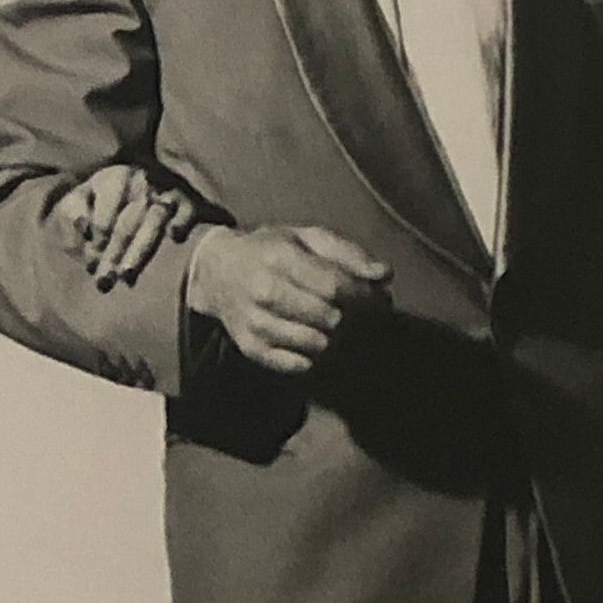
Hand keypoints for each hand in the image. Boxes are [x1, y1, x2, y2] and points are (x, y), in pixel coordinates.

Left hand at [57, 165, 197, 288]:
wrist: (140, 183)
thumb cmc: (104, 195)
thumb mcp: (83, 196)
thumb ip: (75, 210)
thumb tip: (83, 227)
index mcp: (116, 177)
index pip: (106, 209)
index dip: (97, 238)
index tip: (90, 265)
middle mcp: (144, 182)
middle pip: (127, 223)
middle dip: (114, 255)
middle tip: (103, 283)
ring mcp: (168, 191)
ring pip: (153, 222)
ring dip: (140, 251)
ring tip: (127, 276)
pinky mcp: (190, 202)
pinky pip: (188, 211)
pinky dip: (183, 221)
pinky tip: (175, 237)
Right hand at [187, 225, 391, 375]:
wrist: (216, 270)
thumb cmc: (271, 249)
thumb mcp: (307, 237)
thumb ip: (348, 253)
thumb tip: (385, 275)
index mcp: (280, 257)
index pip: (336, 286)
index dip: (364, 296)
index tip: (376, 298)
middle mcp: (264, 291)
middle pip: (330, 317)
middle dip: (351, 317)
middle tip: (352, 310)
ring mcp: (255, 322)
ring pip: (317, 344)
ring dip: (331, 336)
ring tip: (328, 321)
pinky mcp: (250, 347)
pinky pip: (297, 365)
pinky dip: (311, 355)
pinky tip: (309, 336)